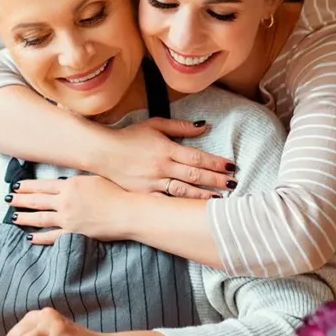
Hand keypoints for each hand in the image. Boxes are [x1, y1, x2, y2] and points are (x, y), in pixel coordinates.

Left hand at [6, 175, 131, 243]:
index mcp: (70, 185)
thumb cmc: (116, 193)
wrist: (128, 212)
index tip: (16, 186)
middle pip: (37, 200)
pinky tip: (29, 238)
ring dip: (25, 217)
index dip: (27, 186)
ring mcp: (68, 219)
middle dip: (20, 199)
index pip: (42, 185)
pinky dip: (39, 238)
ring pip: (40, 218)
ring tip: (13, 217)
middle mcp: (65, 201)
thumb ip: (76, 182)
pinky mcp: (73, 233)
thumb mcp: (94, 180)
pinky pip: (52, 236)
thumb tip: (63, 184)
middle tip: (8, 199)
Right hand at [93, 118, 236, 197]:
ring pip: (183, 191)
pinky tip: (192, 210)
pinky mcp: (144, 193)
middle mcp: (162, 167)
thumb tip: (203, 126)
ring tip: (219, 198)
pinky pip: (165, 201)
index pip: (197, 157)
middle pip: (194, 175)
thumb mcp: (154, 125)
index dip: (215, 162)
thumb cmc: (129, 136)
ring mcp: (152, 182)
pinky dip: (180, 205)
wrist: (102, 152)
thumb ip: (180, 126)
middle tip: (233, 183)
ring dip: (203, 195)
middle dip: (216, 179)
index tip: (230, 166)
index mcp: (166, 149)